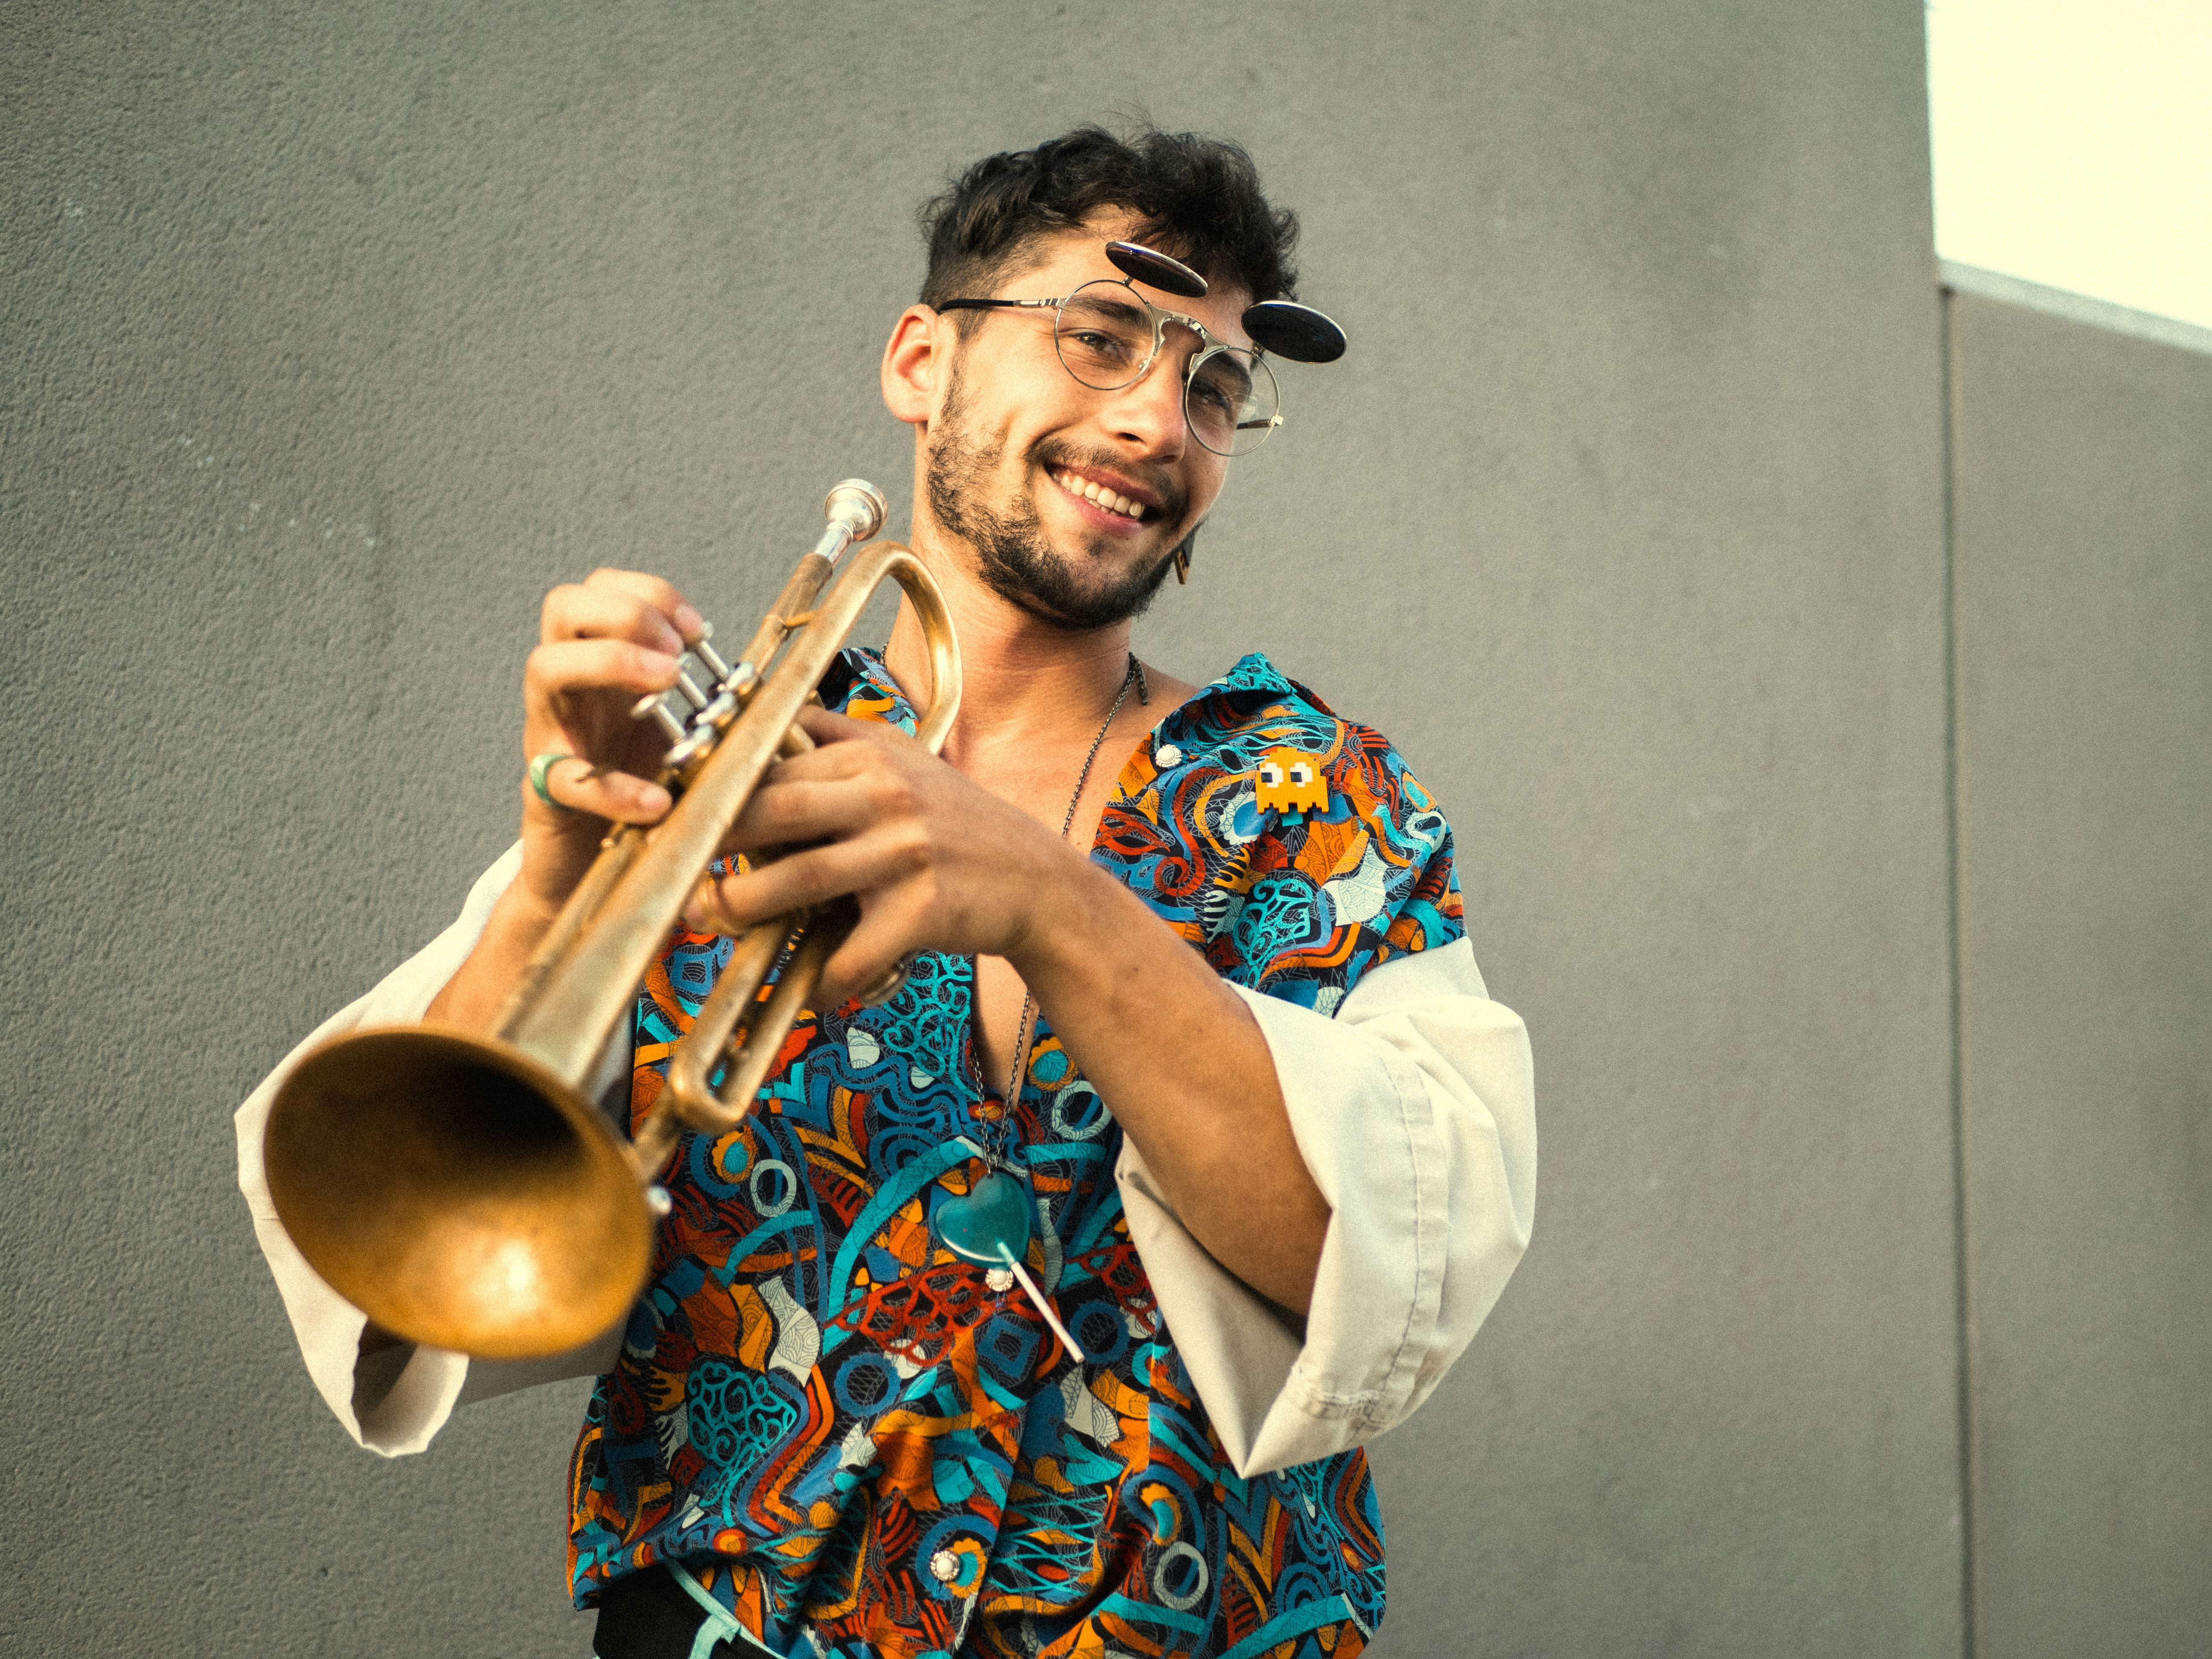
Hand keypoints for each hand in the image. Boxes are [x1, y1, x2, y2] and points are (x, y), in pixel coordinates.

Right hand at [515, 569, 695, 916]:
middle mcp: (569, 688)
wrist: (592, 865)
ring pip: (545, 668)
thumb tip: (773, 686)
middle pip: (562, 607)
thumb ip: (708, 703)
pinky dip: (612, 787)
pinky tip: (657, 800)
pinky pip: (565, 778)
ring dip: (610, 661)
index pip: (601, 590)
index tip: (698, 629)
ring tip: (665, 683)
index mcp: (601, 665)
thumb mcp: (677, 734)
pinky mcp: (546, 791)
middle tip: (677, 651)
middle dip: (626, 612)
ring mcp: (550, 733)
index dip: (649, 593)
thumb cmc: (639, 788)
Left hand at [686, 706, 1079, 1004]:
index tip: (678, 810)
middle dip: (713, 841)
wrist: (1035, 881)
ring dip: (744, 906)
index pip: (777, 764)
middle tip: (675, 866)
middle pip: (775, 810)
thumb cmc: (958, 825)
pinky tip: (806, 991)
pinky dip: (821, 979)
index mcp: (873, 758)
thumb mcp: (906, 762)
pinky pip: (851, 952)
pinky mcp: (921, 911)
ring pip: (799, 880)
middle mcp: (887, 798)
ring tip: (712, 919)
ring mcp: (904, 854)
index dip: (719, 789)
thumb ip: (839, 741)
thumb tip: (765, 727)